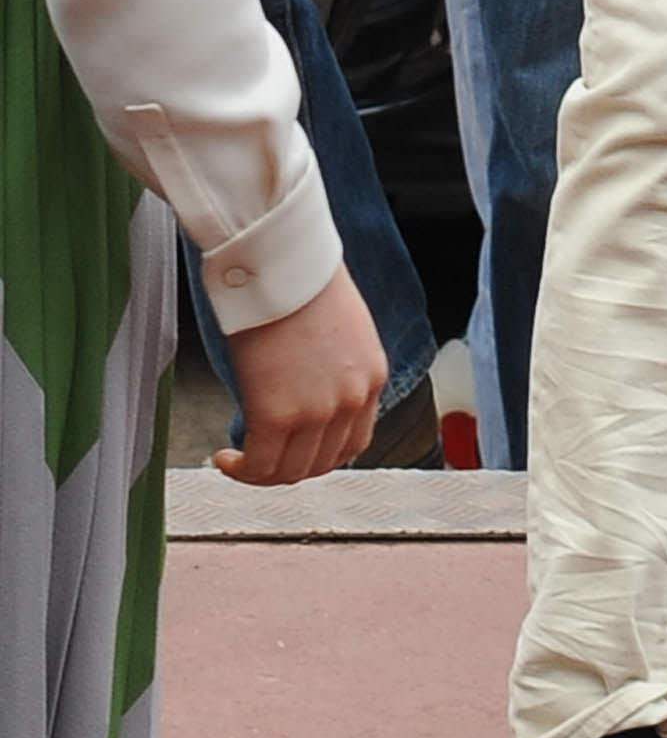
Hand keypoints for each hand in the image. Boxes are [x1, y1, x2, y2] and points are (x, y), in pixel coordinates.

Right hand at [212, 262, 386, 484]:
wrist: (280, 264)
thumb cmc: (299, 283)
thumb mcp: (340, 331)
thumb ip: (333, 369)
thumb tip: (303, 392)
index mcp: (370, 377)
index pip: (353, 443)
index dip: (319, 455)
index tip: (292, 450)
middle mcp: (351, 400)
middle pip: (322, 463)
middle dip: (287, 467)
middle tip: (257, 457)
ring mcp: (317, 410)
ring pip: (290, 470)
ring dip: (260, 472)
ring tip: (237, 459)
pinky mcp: (277, 413)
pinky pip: (259, 464)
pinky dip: (240, 469)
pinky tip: (224, 457)